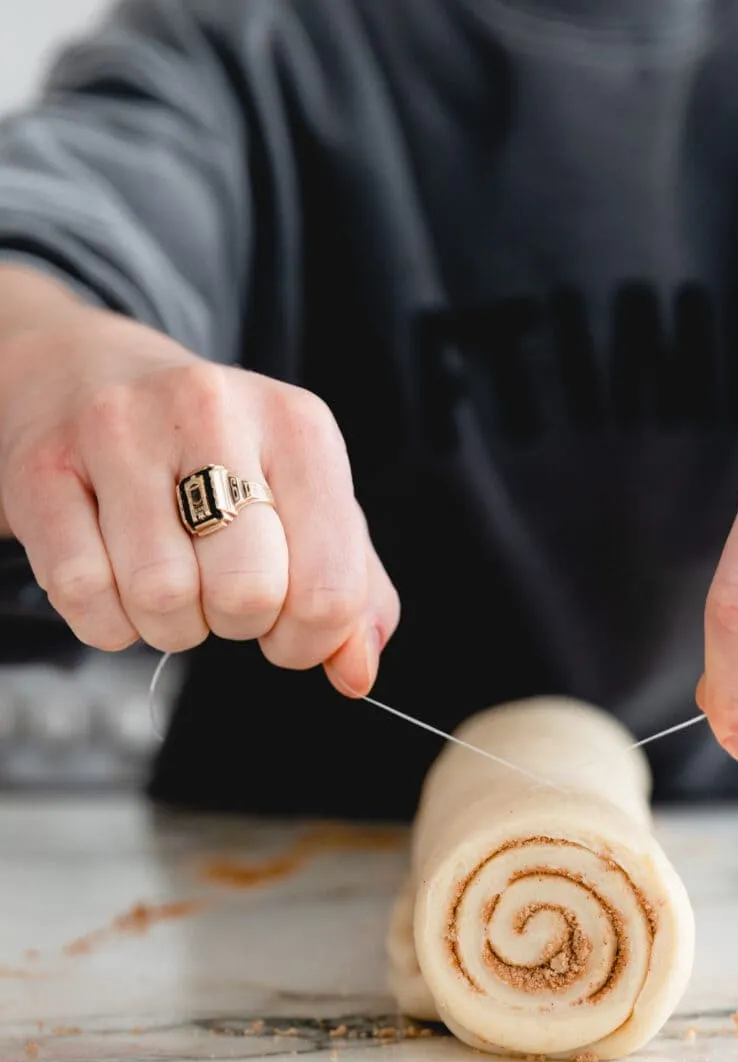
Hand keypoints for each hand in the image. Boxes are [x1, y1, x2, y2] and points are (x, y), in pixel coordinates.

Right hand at [0, 268, 397, 696]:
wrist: (89, 373)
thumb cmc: (218, 459)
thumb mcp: (304, 503)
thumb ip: (352, 591)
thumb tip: (357, 674)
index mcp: (298, 425)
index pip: (330, 586)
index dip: (309, 639)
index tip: (286, 625)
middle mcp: (211, 410)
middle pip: (247, 594)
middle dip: (237, 624)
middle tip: (221, 595)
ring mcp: (118, 431)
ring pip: (161, 599)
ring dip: (169, 625)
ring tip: (169, 582)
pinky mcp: (42, 466)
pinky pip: (83, 593)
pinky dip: (106, 620)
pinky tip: (116, 580)